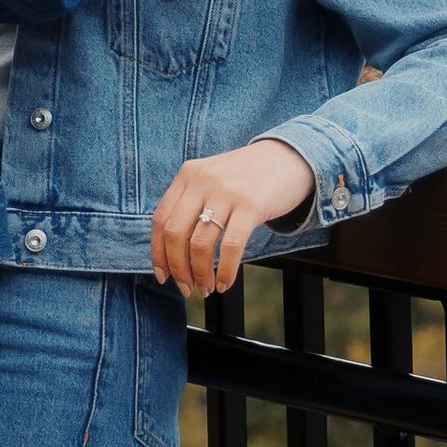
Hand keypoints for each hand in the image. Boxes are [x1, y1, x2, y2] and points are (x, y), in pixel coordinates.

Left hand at [151, 136, 317, 291]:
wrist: (288, 158)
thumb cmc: (247, 177)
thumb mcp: (212, 179)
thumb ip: (192, 203)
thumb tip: (173, 252)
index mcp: (188, 175)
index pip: (160, 220)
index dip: (158, 253)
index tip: (162, 276)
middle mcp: (202, 180)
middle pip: (174, 234)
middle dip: (177, 268)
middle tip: (185, 288)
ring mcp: (226, 192)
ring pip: (200, 244)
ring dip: (201, 274)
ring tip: (206, 289)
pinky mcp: (251, 205)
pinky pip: (231, 247)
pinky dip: (226, 271)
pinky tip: (226, 283)